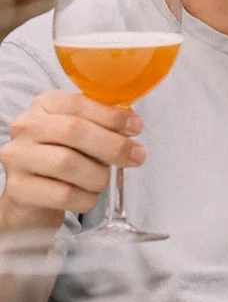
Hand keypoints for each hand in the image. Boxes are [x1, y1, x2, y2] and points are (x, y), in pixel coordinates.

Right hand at [0, 92, 144, 228]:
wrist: (31, 196)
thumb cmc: (62, 157)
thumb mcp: (81, 134)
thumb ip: (103, 124)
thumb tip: (132, 126)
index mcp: (44, 106)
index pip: (79, 103)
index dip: (112, 116)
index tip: (136, 127)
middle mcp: (26, 128)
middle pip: (74, 131)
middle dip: (113, 146)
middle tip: (136, 157)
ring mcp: (17, 158)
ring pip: (67, 163)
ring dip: (99, 175)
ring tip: (104, 181)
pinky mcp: (18, 189)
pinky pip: (63, 194)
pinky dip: (86, 197)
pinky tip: (89, 197)